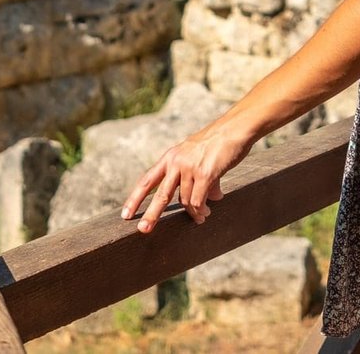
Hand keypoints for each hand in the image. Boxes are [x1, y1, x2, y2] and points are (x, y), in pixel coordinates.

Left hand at [120, 120, 252, 232]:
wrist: (233, 129)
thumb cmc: (217, 143)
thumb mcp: (198, 157)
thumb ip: (196, 177)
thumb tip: (208, 200)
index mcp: (170, 157)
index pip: (147, 180)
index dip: (135, 198)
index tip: (125, 214)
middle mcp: (176, 162)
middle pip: (160, 194)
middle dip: (151, 215)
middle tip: (143, 230)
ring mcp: (190, 168)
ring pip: (185, 201)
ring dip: (193, 213)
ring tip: (201, 217)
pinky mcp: (205, 174)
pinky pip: (199, 201)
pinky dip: (201, 211)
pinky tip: (205, 214)